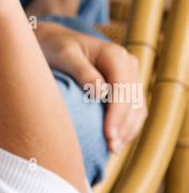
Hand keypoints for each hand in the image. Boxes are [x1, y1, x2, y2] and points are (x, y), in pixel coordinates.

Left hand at [34, 21, 147, 153]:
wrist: (55, 42)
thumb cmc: (56, 47)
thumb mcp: (65, 56)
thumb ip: (82, 71)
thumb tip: (100, 93)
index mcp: (114, 55)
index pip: (122, 88)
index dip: (117, 113)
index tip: (108, 134)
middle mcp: (128, 64)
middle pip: (132, 100)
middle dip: (123, 126)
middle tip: (110, 148)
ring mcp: (130, 76)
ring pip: (137, 108)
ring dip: (128, 130)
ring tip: (113, 149)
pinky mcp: (126, 87)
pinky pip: (134, 110)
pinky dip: (128, 126)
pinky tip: (117, 142)